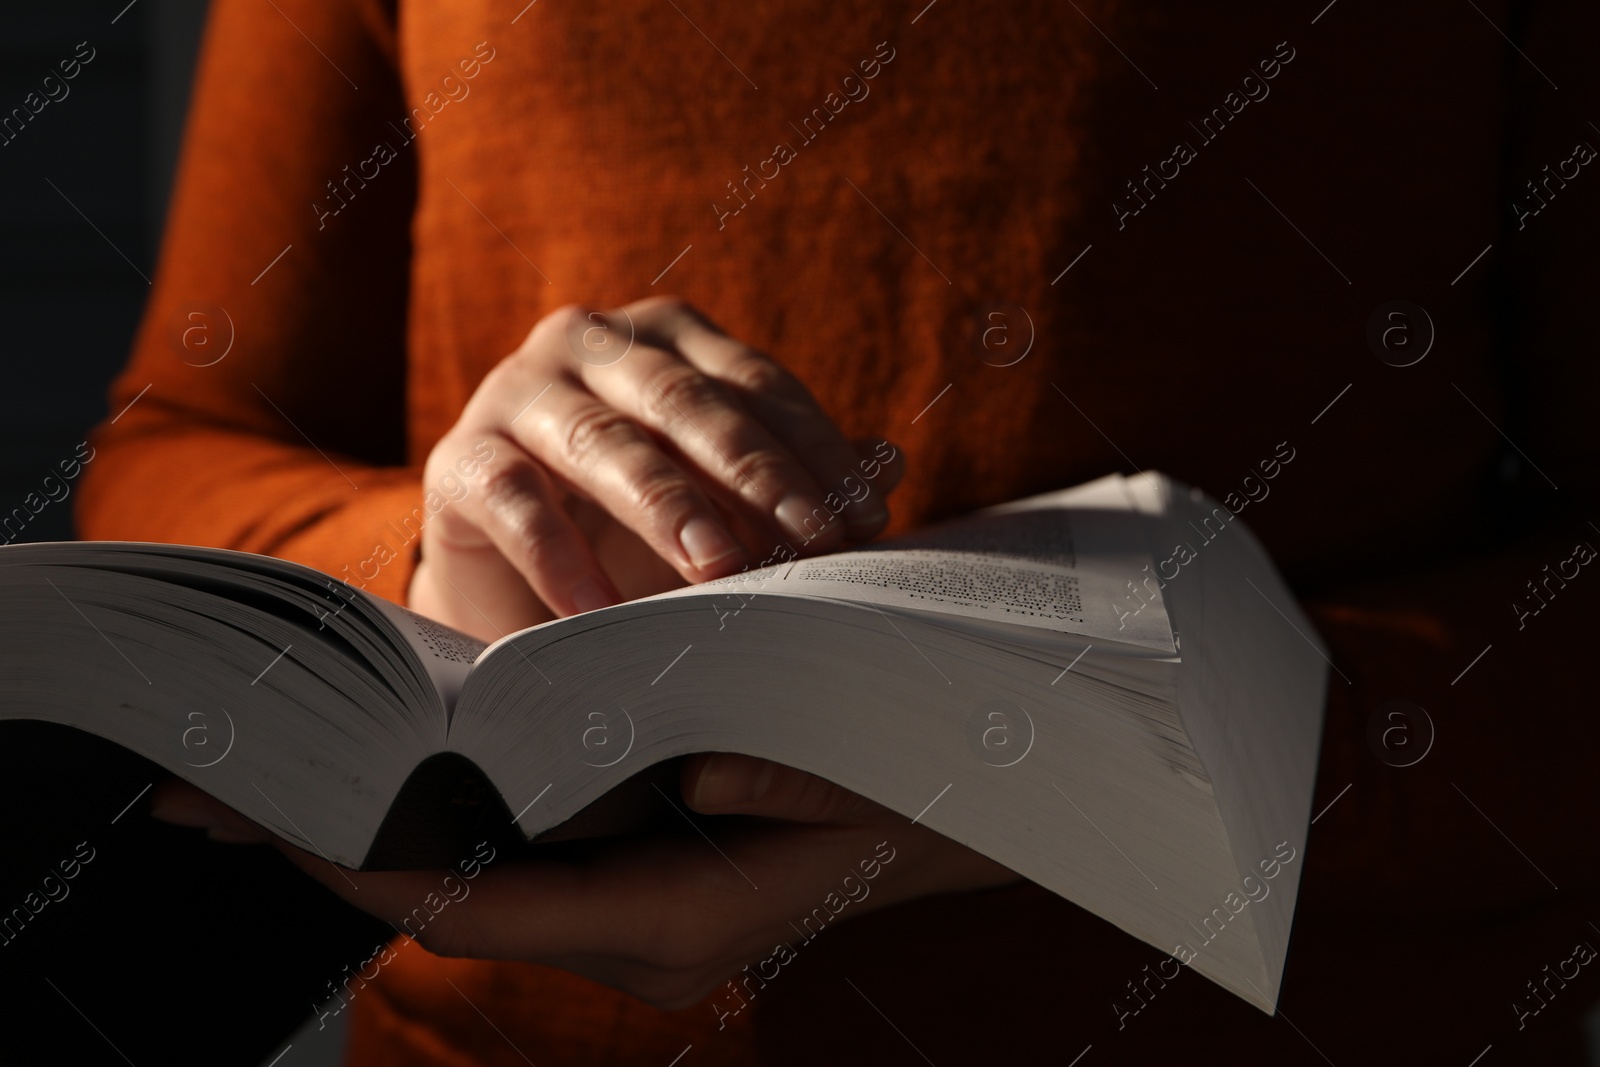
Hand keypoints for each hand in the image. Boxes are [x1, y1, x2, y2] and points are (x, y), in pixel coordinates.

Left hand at [149, 756, 1020, 1008]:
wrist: (958, 817)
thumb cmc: (913, 802)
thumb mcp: (872, 790)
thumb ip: (792, 795)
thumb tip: (700, 773)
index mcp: (673, 920)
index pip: (484, 912)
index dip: (370, 873)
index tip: (266, 827)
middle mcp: (631, 929)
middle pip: (448, 900)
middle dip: (334, 848)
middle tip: (209, 796)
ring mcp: (625, 903)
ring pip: (469, 876)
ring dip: (376, 827)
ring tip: (277, 765)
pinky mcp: (631, 869)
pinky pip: (510, 854)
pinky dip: (442, 812)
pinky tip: (396, 757)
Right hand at [409, 296, 905, 640]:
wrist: (507, 569)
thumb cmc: (629, 523)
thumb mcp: (719, 500)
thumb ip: (793, 476)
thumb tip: (889, 464)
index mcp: (668, 338)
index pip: (755, 384)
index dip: (813, 451)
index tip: (863, 519)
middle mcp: (591, 342)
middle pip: (684, 401)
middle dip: (754, 472)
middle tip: (808, 540)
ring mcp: (517, 392)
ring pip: (602, 440)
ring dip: (667, 505)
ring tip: (719, 569)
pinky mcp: (459, 460)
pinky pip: (513, 500)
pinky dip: (559, 556)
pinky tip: (601, 610)